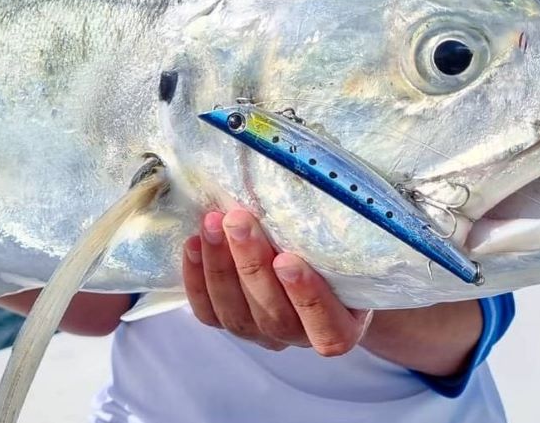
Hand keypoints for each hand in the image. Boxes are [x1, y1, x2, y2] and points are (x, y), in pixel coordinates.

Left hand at [182, 208, 372, 355]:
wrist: (312, 260)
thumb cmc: (337, 254)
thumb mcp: (346, 250)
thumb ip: (333, 243)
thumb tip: (312, 203)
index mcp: (339, 328)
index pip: (327, 329)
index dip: (307, 297)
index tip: (287, 259)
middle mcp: (297, 336)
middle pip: (273, 316)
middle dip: (251, 265)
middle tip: (238, 221)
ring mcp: (260, 333)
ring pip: (235, 313)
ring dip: (219, 264)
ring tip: (212, 223)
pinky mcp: (227, 323)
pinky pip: (207, 311)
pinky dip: (196, 278)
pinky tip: (193, 243)